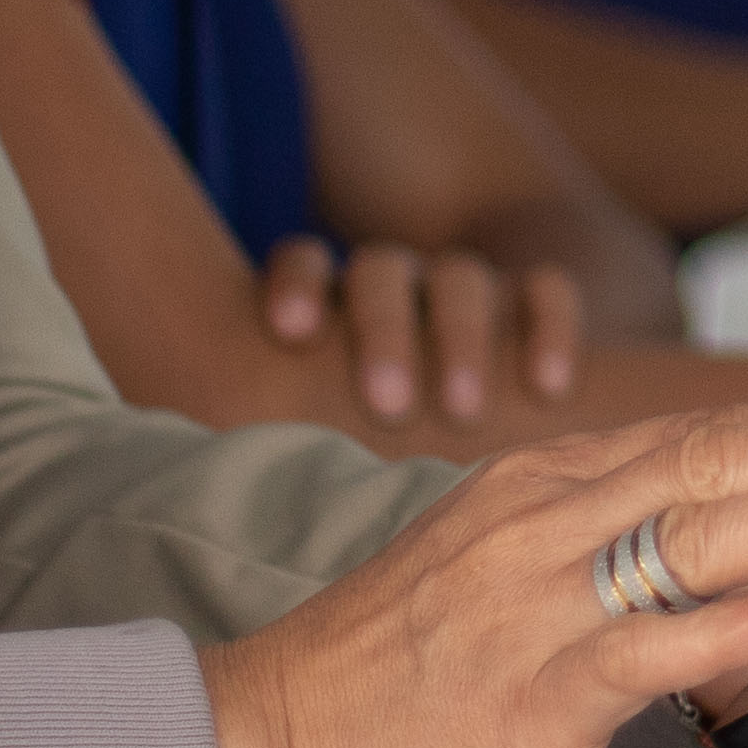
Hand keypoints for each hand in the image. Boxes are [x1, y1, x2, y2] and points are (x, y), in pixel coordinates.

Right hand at [202, 396, 747, 747]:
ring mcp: (534, 606)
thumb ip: (586, 532)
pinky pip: (636, 651)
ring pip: (688, 538)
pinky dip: (718, 630)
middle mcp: (543, 525)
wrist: (261, 745)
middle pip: (711, 464)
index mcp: (541, 490)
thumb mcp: (491, 567)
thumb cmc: (388, 671)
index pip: (696, 436)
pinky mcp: (527, 694)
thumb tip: (686, 514)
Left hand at [261, 234, 588, 426]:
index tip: (291, 333)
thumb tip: (199, 487)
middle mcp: (396, 282)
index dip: (295, 285)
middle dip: (382, 332)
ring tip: (457, 410)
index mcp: (330, 298)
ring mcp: (465, 287)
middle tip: (383, 403)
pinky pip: (545, 290)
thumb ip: (275, 437)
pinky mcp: (534, 299)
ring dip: (458, 340)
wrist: (488, 422)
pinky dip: (546, 329)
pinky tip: (548, 389)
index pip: (302, 261)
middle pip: (383, 274)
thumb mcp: (312, 431)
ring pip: (462, 279)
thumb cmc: (361, 448)